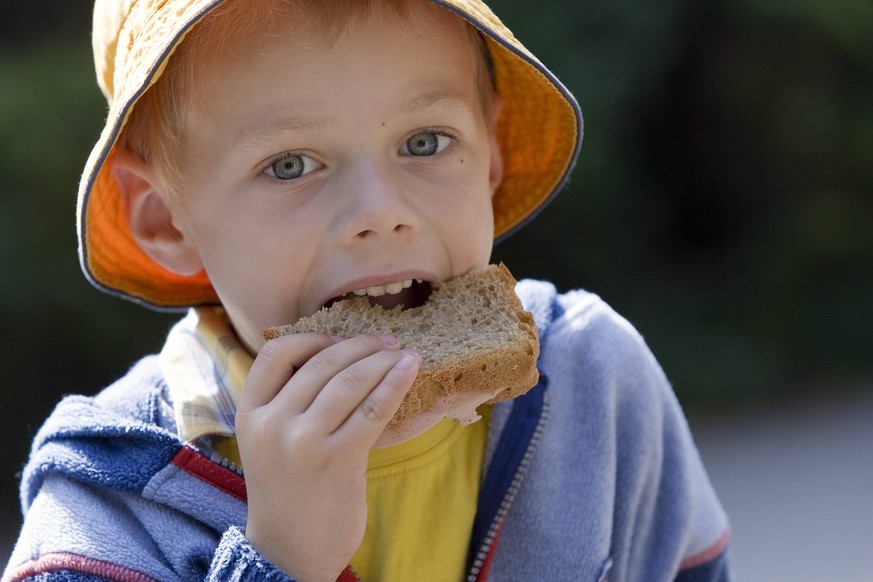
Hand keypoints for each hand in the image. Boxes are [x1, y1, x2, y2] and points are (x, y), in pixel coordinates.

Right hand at [236, 333, 419, 580]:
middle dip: (361, 345)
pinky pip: (373, 409)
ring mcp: (305, 442)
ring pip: (351, 380)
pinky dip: (395, 383)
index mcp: (251, 413)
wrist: (288, 551)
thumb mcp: (269, 440)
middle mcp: (273, 423)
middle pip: (322, 362)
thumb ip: (288, 401)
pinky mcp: (338, 460)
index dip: (312, 338)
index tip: (340, 339)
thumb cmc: (288, 489)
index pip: (276, 353)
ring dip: (383, 359)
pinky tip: (410, 368)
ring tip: (404, 353)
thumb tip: (339, 355)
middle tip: (387, 341)